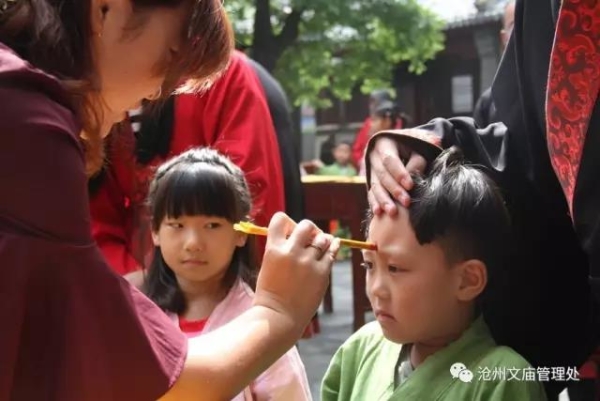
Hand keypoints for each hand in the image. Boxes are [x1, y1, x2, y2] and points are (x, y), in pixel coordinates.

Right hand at [254, 212, 339, 332]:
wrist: (279, 317)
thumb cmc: (270, 294)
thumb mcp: (268, 265)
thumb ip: (280, 249)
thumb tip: (294, 236)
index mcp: (273, 249)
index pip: (280, 219)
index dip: (287, 222)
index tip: (290, 231)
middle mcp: (291, 252)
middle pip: (305, 225)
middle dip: (308, 229)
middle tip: (309, 237)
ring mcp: (308, 262)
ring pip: (322, 238)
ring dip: (321, 239)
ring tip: (320, 245)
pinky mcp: (322, 273)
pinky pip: (332, 252)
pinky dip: (333, 246)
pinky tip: (333, 245)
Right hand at [368, 132, 427, 214]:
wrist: (401, 146)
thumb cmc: (413, 145)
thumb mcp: (417, 144)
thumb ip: (419, 154)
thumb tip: (424, 159)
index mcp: (383, 143)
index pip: (390, 160)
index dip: (399, 173)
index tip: (410, 185)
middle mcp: (373, 156)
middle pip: (382, 175)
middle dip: (394, 190)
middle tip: (406, 202)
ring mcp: (369, 169)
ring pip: (375, 185)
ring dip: (383, 200)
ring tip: (392, 212)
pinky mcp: (369, 180)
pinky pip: (370, 192)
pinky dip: (374, 203)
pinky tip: (379, 213)